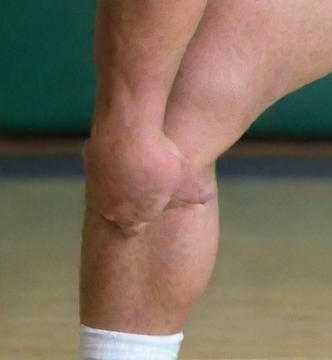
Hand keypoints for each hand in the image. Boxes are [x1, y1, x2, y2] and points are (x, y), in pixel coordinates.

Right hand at [82, 128, 214, 235]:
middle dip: (132, 198)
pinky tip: (128, 145)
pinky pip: (103, 162)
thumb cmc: (160, 165)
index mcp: (131, 219)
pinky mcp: (92, 161)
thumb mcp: (187, 182)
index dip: (146, 215)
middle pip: (119, 208)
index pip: (135, 227)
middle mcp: (109, 208)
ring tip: (140, 161)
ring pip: (109, 186)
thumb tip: (206, 197)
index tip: (154, 205)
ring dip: (122, 177)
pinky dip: (114, 156)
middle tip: (146, 182)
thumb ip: (197, 194)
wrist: (128, 137)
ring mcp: (96, 185)